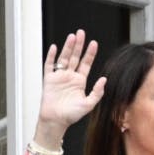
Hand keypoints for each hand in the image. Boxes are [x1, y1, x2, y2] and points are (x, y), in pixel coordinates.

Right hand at [36, 30, 104, 144]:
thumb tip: (104, 79)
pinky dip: (51, 56)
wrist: (56, 121)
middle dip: (78, 45)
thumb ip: (97, 92)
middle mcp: (70, 77)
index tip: (94, 43)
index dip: (90, 53)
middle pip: (75, 57)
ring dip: (67, 47)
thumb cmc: (71, 115)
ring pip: (63, 58)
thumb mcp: (89, 104)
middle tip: (81, 33)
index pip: (86, 63)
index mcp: (80, 81)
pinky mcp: (49, 80)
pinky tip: (54, 47)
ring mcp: (59, 77)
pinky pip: (49, 65)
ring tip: (72, 36)